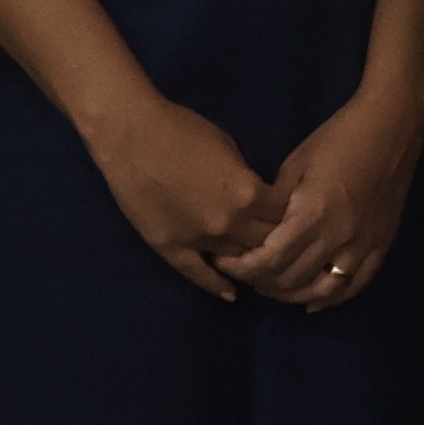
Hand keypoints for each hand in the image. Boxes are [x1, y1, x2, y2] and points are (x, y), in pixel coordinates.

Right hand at [88, 96, 290, 302]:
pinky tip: (230, 293)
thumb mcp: (230, 149)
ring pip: (237, 263)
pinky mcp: (170, 248)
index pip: (285, 217)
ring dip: (248, 264)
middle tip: (279, 246)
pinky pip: (198, 274)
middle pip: (267, 244)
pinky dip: (217, 285)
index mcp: (249, 194)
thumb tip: (258, 197)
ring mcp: (199, 240)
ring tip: (258, 267)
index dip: (291, 218)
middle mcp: (230, 223)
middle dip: (275, 243)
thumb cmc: (183, 131)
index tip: (291, 219)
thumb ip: (247, 179)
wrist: (132, 136)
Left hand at [231, 76, 423, 308]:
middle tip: (245, 270)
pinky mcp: (382, 244)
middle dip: (260, 281)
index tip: (225, 261)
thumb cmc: (339, 136)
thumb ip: (276, 203)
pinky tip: (314, 301)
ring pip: (322, 291)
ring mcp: (364, 244)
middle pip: (291, 280)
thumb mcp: (296, 164)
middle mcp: (338, 236)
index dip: (242, 268)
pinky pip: (356, 285)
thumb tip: (258, 230)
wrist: (393, 124)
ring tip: (275, 286)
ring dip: (293, 295)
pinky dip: (332, 299)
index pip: (268, 261)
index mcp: (312, 214)